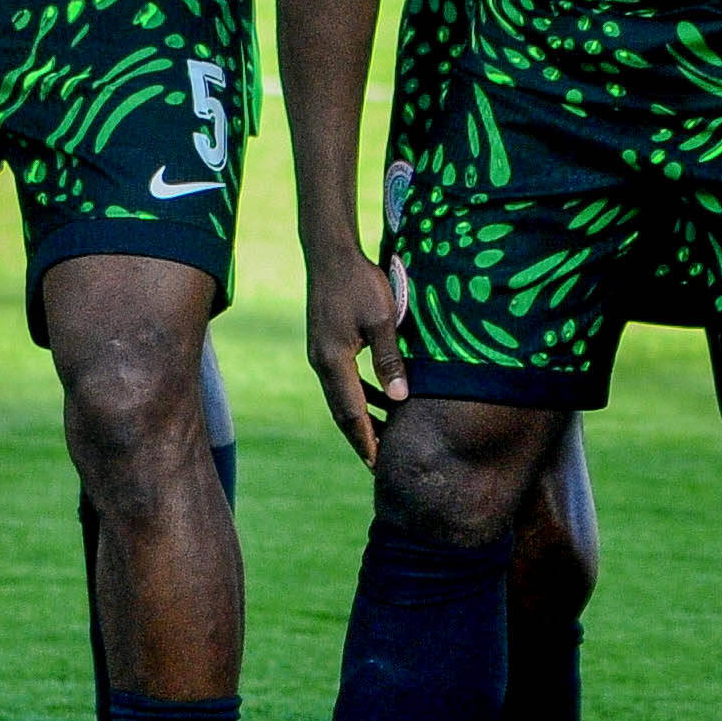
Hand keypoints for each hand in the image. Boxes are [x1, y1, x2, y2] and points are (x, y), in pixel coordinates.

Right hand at [304, 244, 409, 466]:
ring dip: (360, 417)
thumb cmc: (359, 282)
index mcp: (333, 361)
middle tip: (380, 463)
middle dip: (361, 438)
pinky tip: (378, 396)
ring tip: (383, 435)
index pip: (351, 413)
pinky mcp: (324, 344)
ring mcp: (320, 354)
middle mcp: (322, 363)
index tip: (378, 466)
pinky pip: (341, 381)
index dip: (366, 441)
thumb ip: (390, 360)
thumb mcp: (381, 320)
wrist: (330, 254)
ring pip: (341, 397)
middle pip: (342, 412)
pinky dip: (358, 395)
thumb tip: (401, 399)